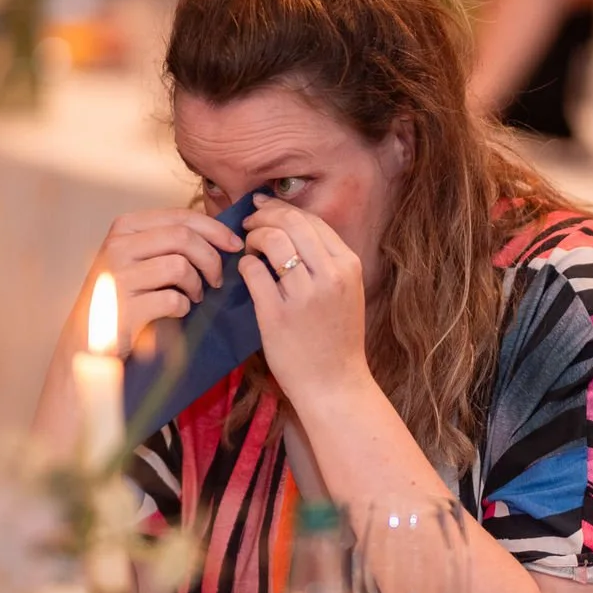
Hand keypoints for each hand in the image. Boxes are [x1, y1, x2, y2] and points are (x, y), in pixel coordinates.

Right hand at [85, 209, 241, 354]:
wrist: (89, 337)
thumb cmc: (124, 294)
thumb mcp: (140, 256)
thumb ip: (169, 240)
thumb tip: (221, 233)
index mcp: (125, 227)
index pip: (180, 216)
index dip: (215, 229)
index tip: (234, 245)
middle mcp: (117, 246)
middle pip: (183, 238)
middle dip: (211, 258)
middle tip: (217, 279)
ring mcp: (118, 276)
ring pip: (180, 267)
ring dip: (197, 285)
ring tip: (193, 297)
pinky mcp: (124, 308)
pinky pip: (173, 299)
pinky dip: (183, 307)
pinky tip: (176, 311)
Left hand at [237, 196, 369, 407]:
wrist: (335, 385)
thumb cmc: (337, 339)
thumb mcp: (346, 292)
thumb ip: (326, 261)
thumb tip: (292, 228)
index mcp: (348, 266)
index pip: (312, 220)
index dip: (283, 209)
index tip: (265, 208)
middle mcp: (329, 275)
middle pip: (290, 223)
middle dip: (264, 216)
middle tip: (249, 222)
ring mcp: (303, 295)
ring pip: (271, 241)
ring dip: (252, 238)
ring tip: (247, 248)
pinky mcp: (277, 314)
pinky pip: (253, 271)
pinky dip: (244, 265)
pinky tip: (245, 272)